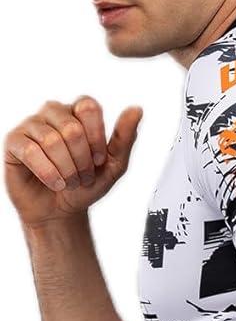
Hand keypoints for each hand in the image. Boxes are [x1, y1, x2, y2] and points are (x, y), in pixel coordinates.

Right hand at [3, 96, 142, 228]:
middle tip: (82, 176)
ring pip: (52, 141)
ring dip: (66, 170)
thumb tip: (136, 110)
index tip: (98, 161)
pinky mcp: (15, 142)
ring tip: (68, 182)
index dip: (96, 139)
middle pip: (72, 128)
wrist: (60, 212)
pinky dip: (47, 173)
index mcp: (78, 112)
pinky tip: (54, 183)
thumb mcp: (113, 166)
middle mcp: (54, 113)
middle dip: (82, 161)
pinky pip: (31, 151)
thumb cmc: (84, 185)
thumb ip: (125, 137)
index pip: (89, 108)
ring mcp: (32, 125)